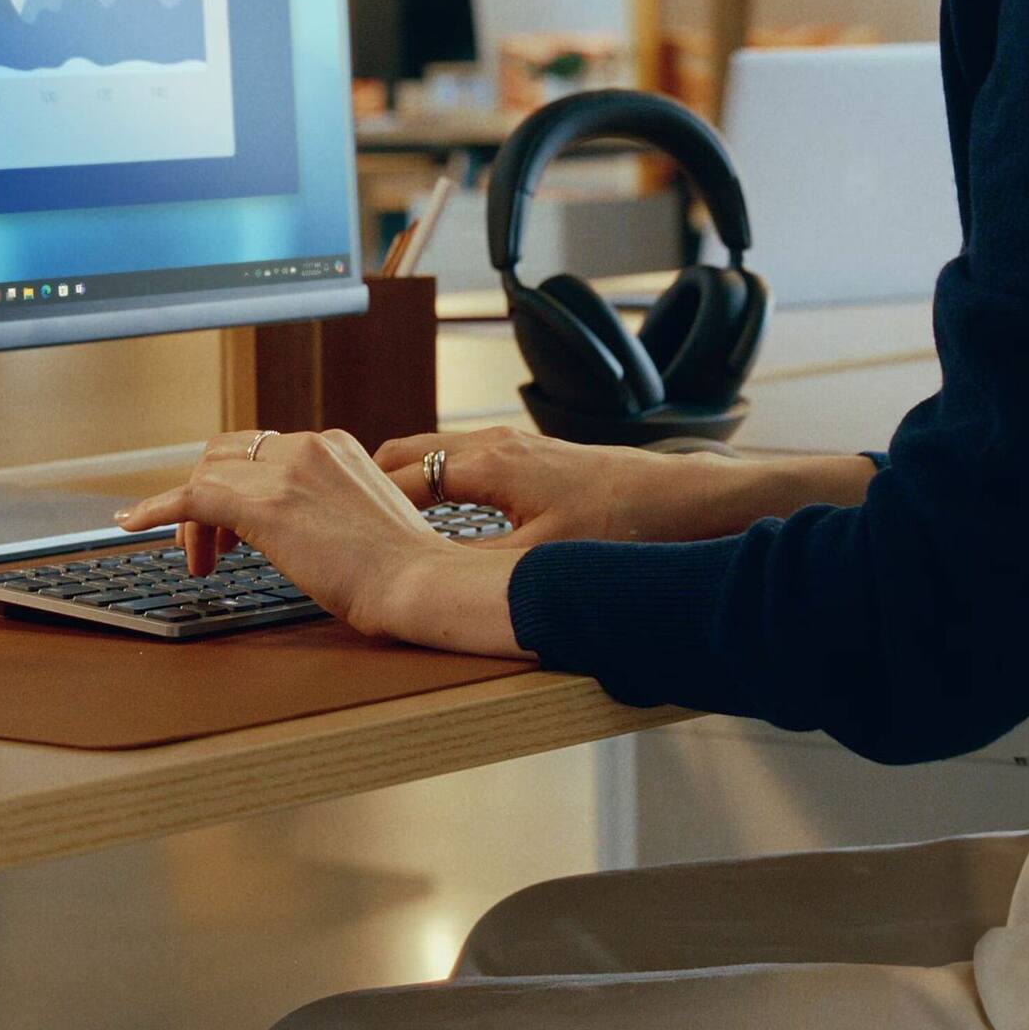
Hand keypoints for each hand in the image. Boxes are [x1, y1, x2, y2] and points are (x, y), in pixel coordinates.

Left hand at [115, 428, 528, 655]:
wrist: (418, 582)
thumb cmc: (402, 570)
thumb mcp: (363, 519)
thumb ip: (327, 507)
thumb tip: (295, 529)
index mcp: (333, 445)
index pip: (261, 448)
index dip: (234, 484)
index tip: (229, 525)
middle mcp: (308, 445)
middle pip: (226, 453)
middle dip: (207, 497)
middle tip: (209, 549)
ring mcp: (286, 471)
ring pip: (207, 474)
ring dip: (192, 519)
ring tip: (202, 564)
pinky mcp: (265, 504)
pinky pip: (190, 495)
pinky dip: (156, 508)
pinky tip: (133, 523)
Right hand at [371, 423, 877, 546]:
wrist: (700, 501)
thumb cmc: (630, 524)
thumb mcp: (543, 562)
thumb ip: (477, 568)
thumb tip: (422, 583)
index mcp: (490, 462)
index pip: (397, 469)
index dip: (359, 495)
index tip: (327, 516)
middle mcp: (502, 446)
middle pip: (414, 456)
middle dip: (374, 486)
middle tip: (340, 518)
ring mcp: (526, 451)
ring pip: (446, 460)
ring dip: (413, 487)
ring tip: (384, 521)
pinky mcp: (549, 465)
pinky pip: (476, 469)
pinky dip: (449, 489)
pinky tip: (455, 523)